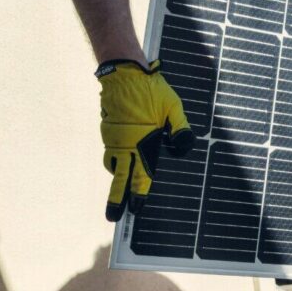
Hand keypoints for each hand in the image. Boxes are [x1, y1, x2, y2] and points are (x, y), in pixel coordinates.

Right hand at [96, 59, 196, 221]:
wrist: (123, 72)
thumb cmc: (152, 89)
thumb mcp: (173, 107)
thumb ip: (180, 130)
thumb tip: (185, 148)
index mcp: (144, 141)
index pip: (143, 175)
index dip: (140, 194)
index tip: (138, 209)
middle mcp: (126, 144)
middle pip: (120, 179)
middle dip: (117, 200)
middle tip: (113, 218)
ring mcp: (113, 138)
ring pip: (113, 166)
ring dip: (116, 180)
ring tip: (117, 197)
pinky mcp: (107, 131)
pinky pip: (109, 152)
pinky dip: (114, 161)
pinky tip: (120, 166)